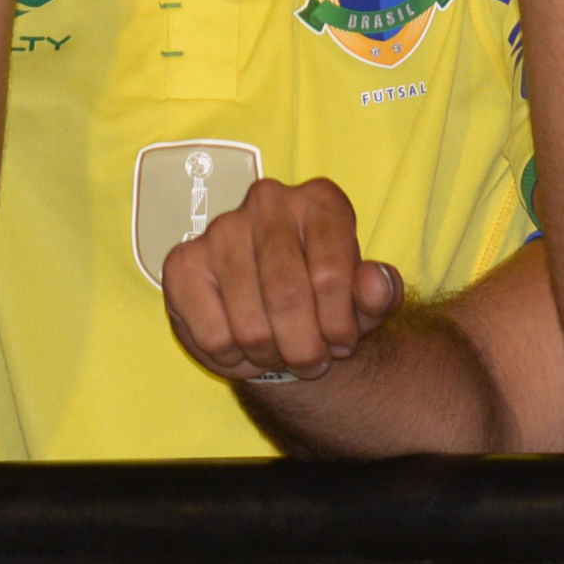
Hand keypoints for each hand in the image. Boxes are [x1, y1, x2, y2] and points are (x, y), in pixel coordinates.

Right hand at [162, 176, 405, 388]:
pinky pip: (214, 334)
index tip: (343, 344)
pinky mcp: (183, 263)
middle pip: (286, 294)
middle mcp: (268, 201)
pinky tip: (244, 346)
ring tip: (280, 352)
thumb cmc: (325, 300)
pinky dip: (234, 358)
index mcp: (321, 200)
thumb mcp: (364, 302)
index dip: (339, 324)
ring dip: (270, 356)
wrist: (276, 314)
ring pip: (250, 322)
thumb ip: (380, 293)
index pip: (331, 272)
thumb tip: (375, 282)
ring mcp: (221, 228)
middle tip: (311, 362)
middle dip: (304, 347)